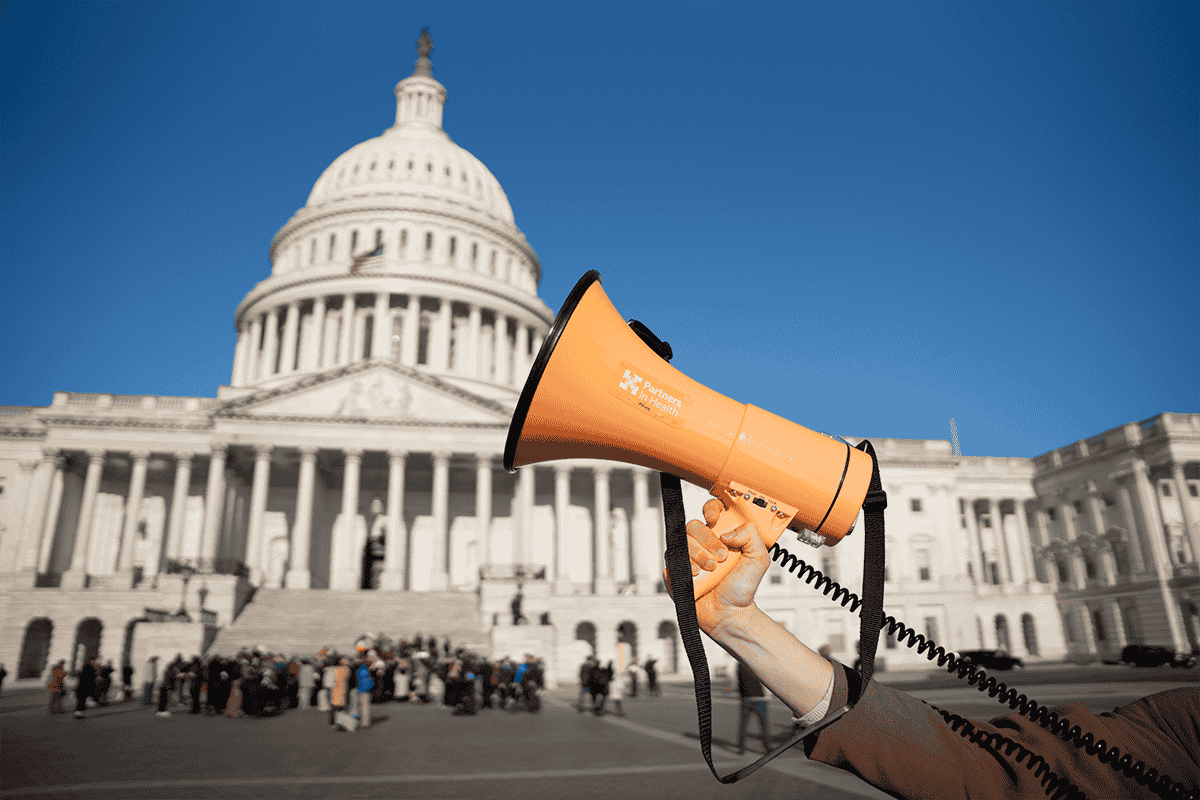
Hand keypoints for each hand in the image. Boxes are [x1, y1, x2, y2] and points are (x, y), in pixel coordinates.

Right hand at [686, 497, 772, 635]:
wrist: (730, 614)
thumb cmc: (742, 588)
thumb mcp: (758, 559)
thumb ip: (752, 535)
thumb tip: (729, 531)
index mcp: (721, 535)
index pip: (711, 511)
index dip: (711, 510)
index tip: (715, 520)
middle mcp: (703, 543)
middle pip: (693, 525)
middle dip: (707, 540)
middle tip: (721, 556)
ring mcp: (688, 556)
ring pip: (682, 541)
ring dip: (698, 554)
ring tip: (711, 569)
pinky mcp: (677, 571)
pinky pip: (671, 560)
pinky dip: (684, 566)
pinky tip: (696, 575)